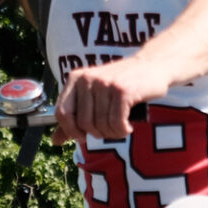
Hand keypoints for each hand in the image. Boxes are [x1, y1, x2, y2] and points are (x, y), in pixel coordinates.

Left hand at [53, 57, 168, 143]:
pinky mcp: (122, 91)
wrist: (152, 66)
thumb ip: (74, 117)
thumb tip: (55, 141)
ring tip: (121, 128)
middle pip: (83, 122)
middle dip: (97, 134)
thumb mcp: (95, 95)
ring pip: (101, 125)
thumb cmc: (122, 84)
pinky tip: (128, 126)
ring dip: (113, 134)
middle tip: (109, 131)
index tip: (84, 136)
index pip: (62, 112)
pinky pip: (116, 123)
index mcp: (76, 78)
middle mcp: (88, 79)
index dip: (71, 130)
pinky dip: (123, 130)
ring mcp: (105, 84)